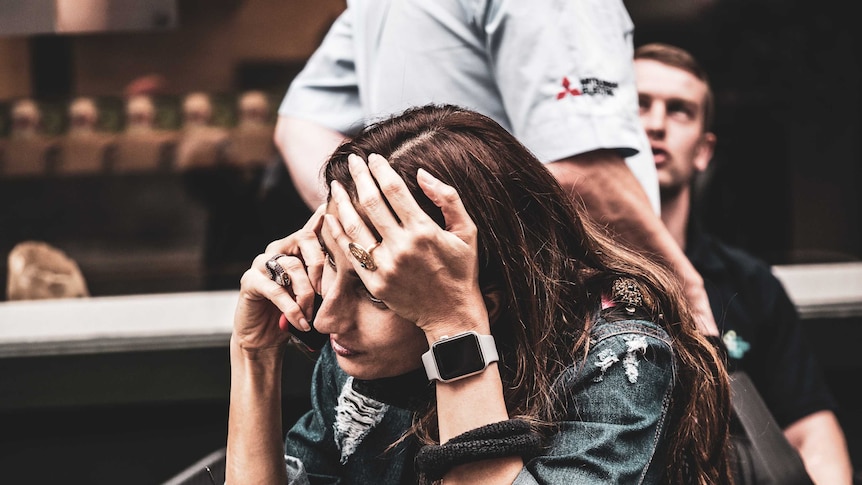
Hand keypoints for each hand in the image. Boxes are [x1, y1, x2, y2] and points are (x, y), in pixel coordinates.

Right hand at [233, 205, 326, 350]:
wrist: (264, 338)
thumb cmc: (294, 313)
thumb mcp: (315, 294)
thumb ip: (326, 278)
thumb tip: (352, 266)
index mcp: (294, 247)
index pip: (312, 228)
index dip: (324, 219)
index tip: (335, 215)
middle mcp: (277, 249)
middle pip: (304, 238)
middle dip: (321, 265)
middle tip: (325, 292)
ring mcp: (261, 263)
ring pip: (293, 265)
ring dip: (307, 294)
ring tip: (311, 315)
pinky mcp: (250, 281)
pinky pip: (276, 290)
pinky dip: (292, 308)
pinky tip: (301, 322)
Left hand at [326, 154, 488, 338]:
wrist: (452, 314)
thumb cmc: (462, 270)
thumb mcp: (467, 231)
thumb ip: (448, 199)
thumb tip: (421, 174)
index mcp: (424, 230)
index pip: (394, 190)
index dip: (380, 170)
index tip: (373, 158)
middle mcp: (402, 247)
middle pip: (371, 202)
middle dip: (359, 177)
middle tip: (352, 161)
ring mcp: (386, 266)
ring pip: (355, 226)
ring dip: (342, 202)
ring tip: (335, 186)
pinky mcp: (375, 283)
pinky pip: (350, 252)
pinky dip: (337, 232)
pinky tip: (331, 217)